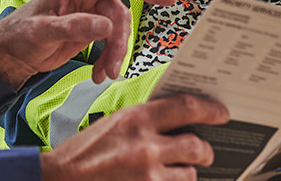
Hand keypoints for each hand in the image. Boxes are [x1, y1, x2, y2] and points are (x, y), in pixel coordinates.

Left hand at [0, 0, 174, 87]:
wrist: (11, 53)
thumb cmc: (20, 34)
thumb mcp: (43, 31)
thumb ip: (73, 27)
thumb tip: (104, 26)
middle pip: (120, 14)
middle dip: (120, 43)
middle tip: (112, 67)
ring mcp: (90, 12)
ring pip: (118, 31)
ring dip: (115, 54)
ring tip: (103, 75)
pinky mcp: (90, 29)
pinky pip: (111, 43)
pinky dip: (108, 59)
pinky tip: (99, 74)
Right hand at [40, 94, 228, 180]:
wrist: (60, 178)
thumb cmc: (85, 152)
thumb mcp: (115, 124)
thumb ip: (146, 121)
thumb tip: (178, 119)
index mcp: (136, 118)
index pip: (187, 107)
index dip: (211, 110)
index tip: (221, 113)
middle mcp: (145, 146)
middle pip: (197, 145)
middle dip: (206, 151)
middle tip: (205, 153)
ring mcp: (147, 175)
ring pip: (189, 175)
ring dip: (186, 173)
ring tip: (173, 172)